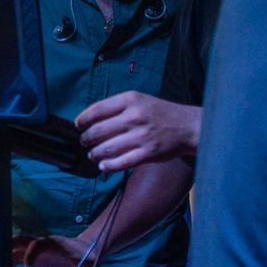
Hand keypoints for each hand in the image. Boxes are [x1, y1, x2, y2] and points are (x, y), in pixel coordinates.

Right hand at [12, 235, 89, 266]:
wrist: (86, 249)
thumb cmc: (87, 256)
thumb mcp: (90, 264)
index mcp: (54, 243)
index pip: (38, 243)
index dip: (30, 252)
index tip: (27, 265)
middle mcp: (43, 243)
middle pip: (22, 240)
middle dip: (10, 245)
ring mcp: (38, 249)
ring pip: (18, 248)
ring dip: (7, 255)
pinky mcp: (36, 257)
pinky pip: (19, 257)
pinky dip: (11, 262)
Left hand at [76, 91, 199, 171]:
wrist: (188, 126)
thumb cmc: (160, 113)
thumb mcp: (140, 100)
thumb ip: (117, 107)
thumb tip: (90, 119)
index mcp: (131, 100)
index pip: (96, 110)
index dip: (82, 120)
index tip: (78, 126)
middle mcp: (135, 116)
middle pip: (97, 131)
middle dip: (86, 139)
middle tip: (84, 142)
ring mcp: (141, 136)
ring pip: (106, 149)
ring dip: (94, 154)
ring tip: (93, 155)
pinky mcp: (148, 153)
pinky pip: (121, 162)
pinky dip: (108, 166)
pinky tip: (103, 166)